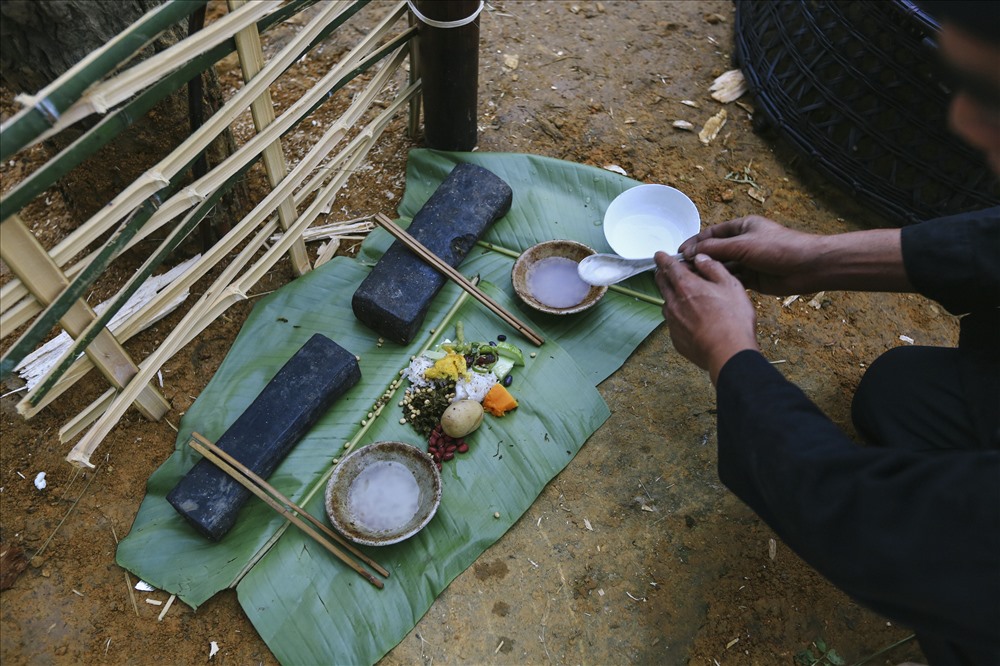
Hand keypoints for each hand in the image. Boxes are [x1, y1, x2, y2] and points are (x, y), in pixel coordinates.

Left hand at [654, 252, 758, 383]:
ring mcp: (673, 322)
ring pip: (666, 303)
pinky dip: (679, 316)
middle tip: (669, 271)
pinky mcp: (676, 338)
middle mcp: (674, 303)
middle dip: (662, 274)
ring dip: (671, 296)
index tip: (660, 255)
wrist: (728, 353)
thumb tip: (701, 259)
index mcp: (686, 286)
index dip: (663, 259)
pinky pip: (673, 322)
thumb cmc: (733, 319)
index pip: (668, 266)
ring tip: (685, 296)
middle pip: (661, 283)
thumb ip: (713, 268)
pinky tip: (693, 320)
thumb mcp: (730, 285)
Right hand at [678, 216, 818, 294]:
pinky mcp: (754, 278)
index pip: (712, 234)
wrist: (808, 267)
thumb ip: (715, 249)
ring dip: (709, 272)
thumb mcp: (743, 244)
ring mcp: (749, 261)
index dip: (694, 242)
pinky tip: (708, 288)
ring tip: (691, 281)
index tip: (678, 252)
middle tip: (681, 270)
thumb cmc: (778, 248)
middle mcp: (744, 243)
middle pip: (716, 251)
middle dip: (699, 259)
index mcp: (742, 227)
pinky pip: (733, 279)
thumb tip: (690, 252)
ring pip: (723, 267)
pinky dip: (722, 282)